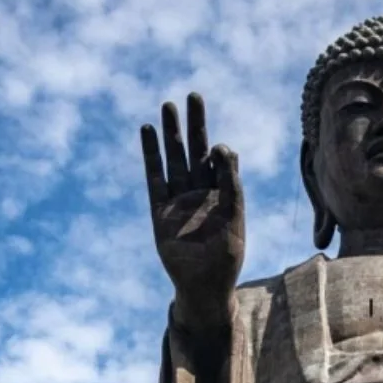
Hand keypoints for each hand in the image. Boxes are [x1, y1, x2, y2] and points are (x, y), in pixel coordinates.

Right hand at [141, 92, 244, 339]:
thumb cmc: (226, 257)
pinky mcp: (160, 211)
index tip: (218, 148)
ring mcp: (178, 200)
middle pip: (195, 150)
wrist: (205, 287)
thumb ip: (231, 184)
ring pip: (174, 159)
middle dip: (194, 124)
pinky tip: (147, 132)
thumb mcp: (235, 218)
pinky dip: (151, 155)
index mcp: (222, 194)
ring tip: (166, 106)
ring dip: (170, 134)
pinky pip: (154, 178)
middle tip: (193, 95)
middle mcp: (200, 193)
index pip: (219, 162)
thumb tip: (224, 148)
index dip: (219, 151)